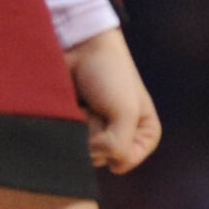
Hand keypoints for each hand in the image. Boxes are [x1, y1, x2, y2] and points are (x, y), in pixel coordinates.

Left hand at [65, 28, 161, 172]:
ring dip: (78, 128)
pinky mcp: (74, 128)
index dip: (114, 144)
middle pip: (98, 158)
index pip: (124, 161)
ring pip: (80, 151)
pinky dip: (64, 125)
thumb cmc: (111, 74)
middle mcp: (122, 139)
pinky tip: (70, 106)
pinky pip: (64, 141)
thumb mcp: (126, 111)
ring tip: (84, 103)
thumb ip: (117, 146)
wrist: (82, 46)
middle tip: (98, 106)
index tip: (116, 116)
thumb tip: (91, 161)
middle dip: (94, 133)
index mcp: (144, 136)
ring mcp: (95, 134)